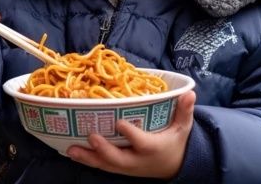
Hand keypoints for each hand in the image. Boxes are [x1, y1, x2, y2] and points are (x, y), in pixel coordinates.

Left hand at [67, 90, 195, 178]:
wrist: (172, 167)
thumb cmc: (175, 142)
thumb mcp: (182, 127)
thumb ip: (184, 110)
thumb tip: (189, 93)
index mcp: (154, 148)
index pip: (142, 142)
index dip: (131, 134)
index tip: (120, 122)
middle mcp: (138, 160)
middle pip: (120, 159)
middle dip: (104, 149)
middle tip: (91, 136)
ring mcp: (127, 166)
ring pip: (106, 165)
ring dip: (88, 157)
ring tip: (71, 149)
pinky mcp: (119, 168)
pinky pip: (102, 165)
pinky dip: (88, 159)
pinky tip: (71, 151)